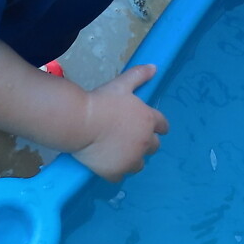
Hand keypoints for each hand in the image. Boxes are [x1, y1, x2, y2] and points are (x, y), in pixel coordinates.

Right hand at [72, 64, 169, 181]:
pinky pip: (120, 176)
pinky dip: (115, 171)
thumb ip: (139, 75)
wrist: (80, 122)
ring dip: (132, 158)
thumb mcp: (122, 84)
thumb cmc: (102, 101)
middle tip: (130, 138)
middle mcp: (145, 142)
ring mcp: (131, 159)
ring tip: (118, 152)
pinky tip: (106, 163)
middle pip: (154, 147)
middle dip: (145, 143)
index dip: (157, 127)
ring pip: (139, 164)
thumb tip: (154, 67)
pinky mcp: (116, 172)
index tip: (152, 128)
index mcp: (149, 120)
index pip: (163, 126)